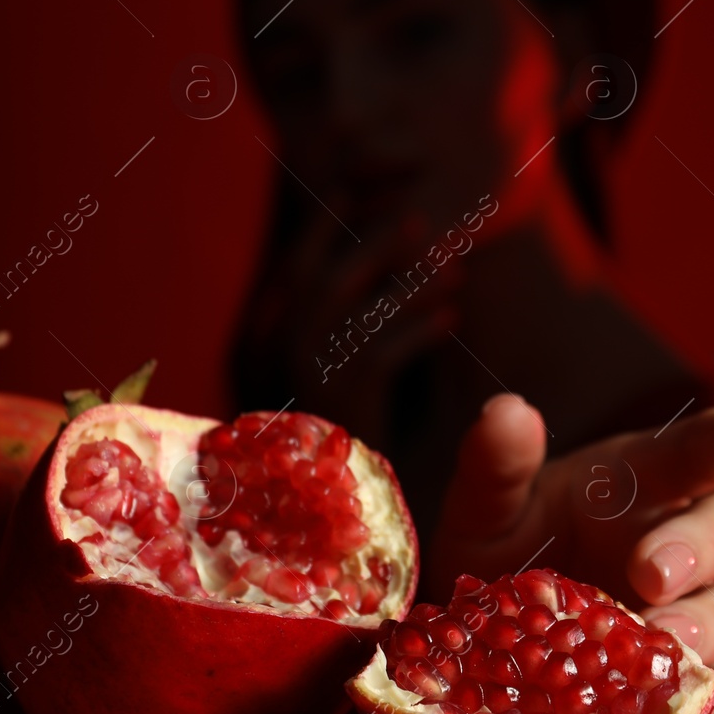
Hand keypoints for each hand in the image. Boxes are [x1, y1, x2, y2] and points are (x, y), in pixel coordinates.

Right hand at [236, 211, 459, 438]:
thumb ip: (327, 326)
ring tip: (455, 269)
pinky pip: (388, 350)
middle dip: (373, 242)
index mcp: (258, 346)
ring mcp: (304, 380)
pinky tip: (452, 318)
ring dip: (413, 283)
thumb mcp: (316, 377)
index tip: (357, 195)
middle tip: (419, 219)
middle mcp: (271, 359)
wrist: (325, 517)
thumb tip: (362, 265)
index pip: (290, 270)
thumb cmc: (327, 443)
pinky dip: (423, 328)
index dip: (325, 228)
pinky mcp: (341, 404)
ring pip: (360, 310)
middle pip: (322, 278)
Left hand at [430, 394, 713, 713]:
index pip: (697, 451)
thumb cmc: (501, 553)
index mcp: (640, 483)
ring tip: (664, 640)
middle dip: (697, 546)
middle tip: (650, 573)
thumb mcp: (484, 507)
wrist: (479, 642)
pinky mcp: (692, 684)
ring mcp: (695, 615)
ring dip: (710, 625)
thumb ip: (496, 463)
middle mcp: (680, 543)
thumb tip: (508, 411)